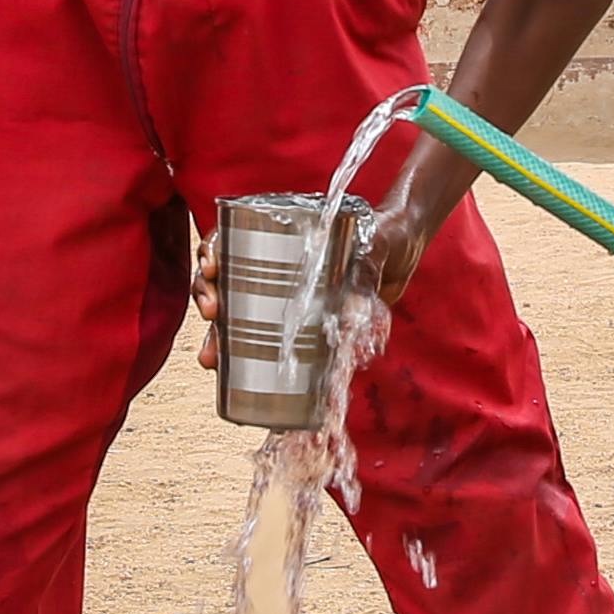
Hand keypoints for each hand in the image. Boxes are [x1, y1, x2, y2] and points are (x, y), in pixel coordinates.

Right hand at [188, 184, 447, 371]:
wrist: (405, 250)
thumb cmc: (386, 233)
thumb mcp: (376, 240)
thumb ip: (366, 266)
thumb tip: (349, 310)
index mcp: (280, 234)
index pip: (230, 239)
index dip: (212, 254)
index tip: (212, 271)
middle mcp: (272, 263)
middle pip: (224, 279)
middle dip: (207, 299)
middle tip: (211, 317)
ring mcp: (282, 294)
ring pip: (234, 314)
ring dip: (216, 337)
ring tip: (210, 360)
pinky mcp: (298, 323)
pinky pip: (263, 340)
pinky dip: (244, 362)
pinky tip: (230, 380)